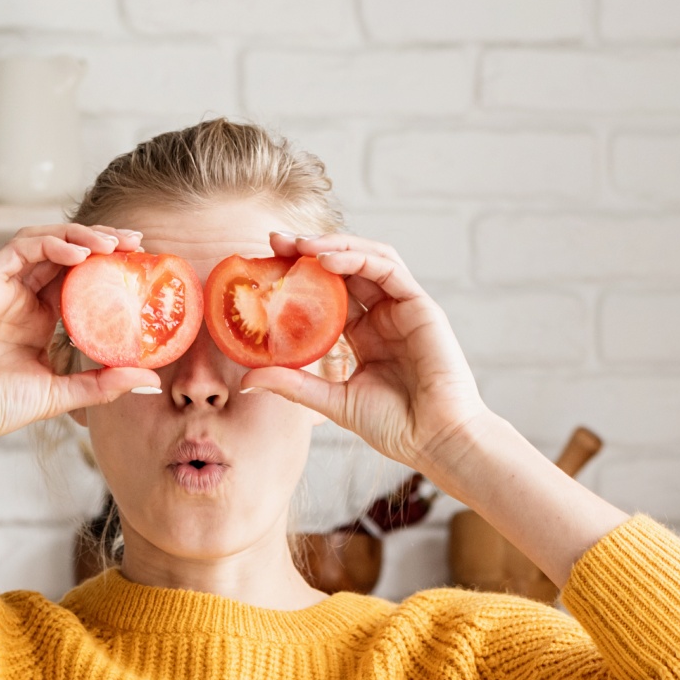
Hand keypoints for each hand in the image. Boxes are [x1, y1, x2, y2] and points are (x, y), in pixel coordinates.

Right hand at [0, 222, 160, 447]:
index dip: (112, 268)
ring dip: (82, 235)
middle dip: (104, 241)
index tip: (143, 266)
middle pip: (69, 253)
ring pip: (48, 242)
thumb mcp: (64, 394)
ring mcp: (5, 286)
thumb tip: (151, 380)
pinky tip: (79, 252)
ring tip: (114, 243)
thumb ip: (105, 384)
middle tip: (138, 242)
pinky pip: (22, 247)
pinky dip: (52, 243)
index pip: (82, 279)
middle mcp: (25, 297)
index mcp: (43, 319)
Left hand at [241, 232, 494, 477]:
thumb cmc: (392, 426)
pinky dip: (358, 259)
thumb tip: (246, 379)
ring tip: (297, 244)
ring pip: (366, 260)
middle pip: (344, 270)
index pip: (327, 294)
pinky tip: (327, 260)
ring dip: (332, 246)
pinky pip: (387, 269)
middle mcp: (382, 317)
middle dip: (308, 250)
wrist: (433, 439)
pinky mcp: (421, 306)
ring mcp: (402, 309)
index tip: (265, 266)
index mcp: (363, 336)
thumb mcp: (331, 401)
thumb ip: (293, 385)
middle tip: (274, 240)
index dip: (298, 277)